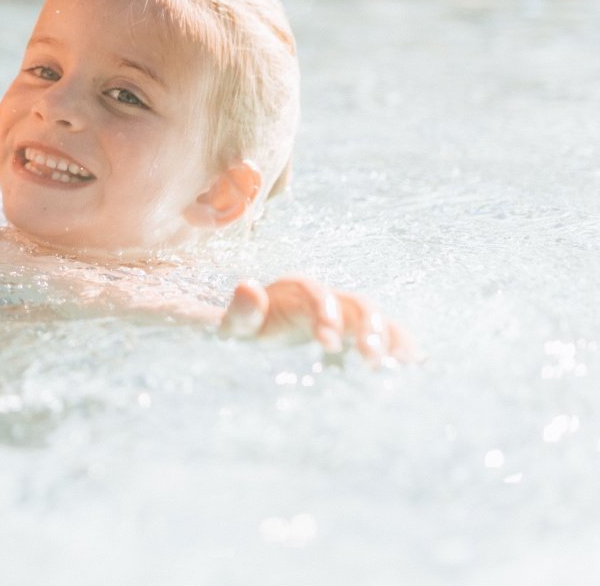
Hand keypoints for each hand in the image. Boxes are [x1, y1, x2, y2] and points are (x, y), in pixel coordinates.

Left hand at [221, 276, 418, 362]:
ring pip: (376, 317)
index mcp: (295, 291)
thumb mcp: (235, 326)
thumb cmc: (248, 330)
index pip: (314, 292)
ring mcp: (347, 314)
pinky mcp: (359, 333)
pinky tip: (418, 365)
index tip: (327, 342)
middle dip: (366, 327)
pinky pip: (387, 333)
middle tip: (371, 359)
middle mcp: (327, 298)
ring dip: (390, 336)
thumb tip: (248, 287)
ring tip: (404, 361)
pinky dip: (402, 344)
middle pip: (355, 302)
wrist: (259, 333)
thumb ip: (240, 311)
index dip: (324, 312)